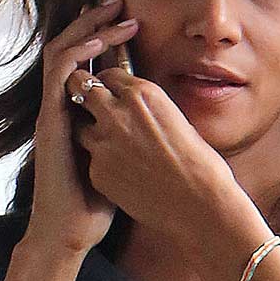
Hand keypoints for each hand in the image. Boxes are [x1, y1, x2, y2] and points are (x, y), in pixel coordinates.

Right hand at [25, 0, 141, 259]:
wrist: (70, 232)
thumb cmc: (98, 207)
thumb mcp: (123, 162)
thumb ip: (132, 138)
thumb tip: (162, 124)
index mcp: (78, 114)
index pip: (91, 65)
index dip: (110, 42)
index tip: (136, 25)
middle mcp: (62, 107)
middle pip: (75, 49)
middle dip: (97, 22)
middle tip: (121, 2)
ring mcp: (53, 111)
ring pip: (63, 51)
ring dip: (88, 28)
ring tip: (112, 10)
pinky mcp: (49, 119)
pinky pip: (59, 73)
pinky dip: (78, 52)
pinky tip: (98, 40)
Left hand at [66, 60, 238, 251]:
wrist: (199, 205)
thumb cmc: (199, 165)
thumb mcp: (176, 119)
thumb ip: (147, 109)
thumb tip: (134, 108)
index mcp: (142, 94)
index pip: (107, 75)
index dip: (106, 85)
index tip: (108, 94)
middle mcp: (118, 113)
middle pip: (80, 87)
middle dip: (82, 94)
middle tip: (89, 107)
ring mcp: (104, 144)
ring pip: (80, 128)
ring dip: (90, 133)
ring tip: (111, 148)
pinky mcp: (98, 173)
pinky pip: (91, 162)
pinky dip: (102, 166)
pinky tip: (123, 176)